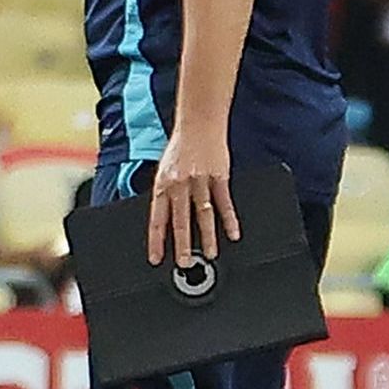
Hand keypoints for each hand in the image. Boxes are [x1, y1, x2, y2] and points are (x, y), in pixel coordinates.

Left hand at [146, 127, 240, 271]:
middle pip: (180, 220)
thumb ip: (165, 194)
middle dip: (182, 244)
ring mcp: (199, 181)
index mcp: (162, 185)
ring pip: (203, 214)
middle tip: (185, 263)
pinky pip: (224, 202)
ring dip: (207, 236)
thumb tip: (164, 219)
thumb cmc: (180, 149)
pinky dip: (229, 219)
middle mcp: (179, 184)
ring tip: (210, 254)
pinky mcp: (219, 177)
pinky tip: (232, 233)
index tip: (156, 258)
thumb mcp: (163, 171)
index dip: (156, 240)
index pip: (156, 219)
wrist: (198, 125)